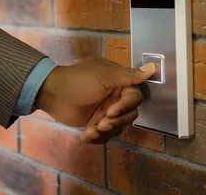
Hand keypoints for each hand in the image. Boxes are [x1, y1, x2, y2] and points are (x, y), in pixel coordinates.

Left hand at [35, 57, 156, 143]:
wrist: (52, 93)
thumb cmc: (78, 80)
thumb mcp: (104, 75)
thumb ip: (129, 75)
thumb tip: (153, 68)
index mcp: (119, 82)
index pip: (135, 97)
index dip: (126, 106)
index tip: (112, 110)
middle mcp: (115, 97)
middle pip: (129, 115)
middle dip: (116, 121)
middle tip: (101, 123)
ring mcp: (105, 111)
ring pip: (118, 127)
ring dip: (106, 132)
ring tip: (91, 131)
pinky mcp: (95, 123)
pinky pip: (105, 135)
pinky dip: (97, 138)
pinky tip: (86, 135)